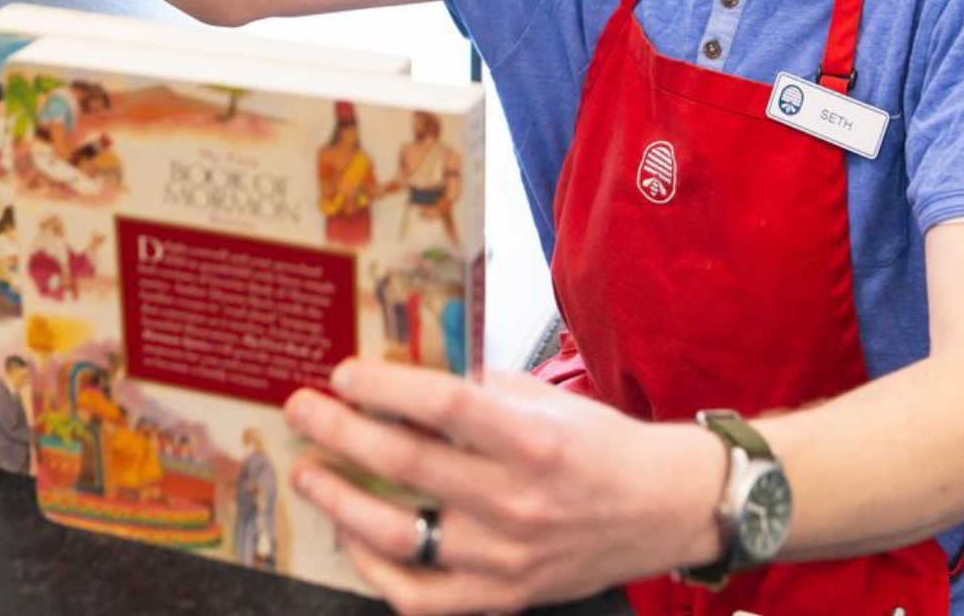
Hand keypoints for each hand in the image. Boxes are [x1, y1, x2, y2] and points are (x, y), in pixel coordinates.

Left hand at [283, 360, 725, 615]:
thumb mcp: (545, 400)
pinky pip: (419, 596)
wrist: (660, 508)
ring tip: (309, 473)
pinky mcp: (501, 596)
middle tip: (303, 411)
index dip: (383, 387)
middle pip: (405, 466)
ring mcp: (505, 558)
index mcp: (532, 441)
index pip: (442, 404)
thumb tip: (404, 370)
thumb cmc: (599, 445)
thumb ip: (477, 389)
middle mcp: (516, 502)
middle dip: (340, 433)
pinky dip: (375, 569)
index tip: (344, 373)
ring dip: (340, 500)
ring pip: (398, 535)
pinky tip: (354, 539)